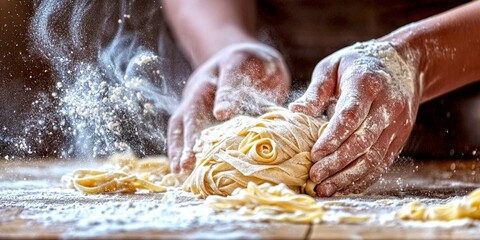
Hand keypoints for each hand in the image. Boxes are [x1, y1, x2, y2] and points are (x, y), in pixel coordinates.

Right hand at [168, 43, 289, 172]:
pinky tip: (178, 169)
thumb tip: (282, 115)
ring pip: (181, 119)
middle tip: (193, 154)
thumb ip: (272, 86)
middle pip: (195, 104)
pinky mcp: (188, 109)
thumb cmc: (258, 66)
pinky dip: (177, 148)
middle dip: (194, 130)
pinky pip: (179, 129)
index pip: (228, 78)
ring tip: (180, 168)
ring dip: (179, 144)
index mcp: (231, 63)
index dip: (225, 96)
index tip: (222, 114)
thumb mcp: (270, 67)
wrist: (235, 56)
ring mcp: (193, 95)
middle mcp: (206, 79)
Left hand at [289, 41, 420, 195]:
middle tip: (314, 177)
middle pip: (363, 142)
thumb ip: (316, 90)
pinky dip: (363, 179)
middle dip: (336, 163)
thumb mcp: (333, 66)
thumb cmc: (358, 64)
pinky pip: (381, 163)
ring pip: (373, 158)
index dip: (332, 138)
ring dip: (348, 177)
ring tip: (324, 189)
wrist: (405, 63)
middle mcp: (387, 106)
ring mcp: (397, 124)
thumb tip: (295, 112)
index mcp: (367, 85)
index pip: (351, 116)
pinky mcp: (400, 138)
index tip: (313, 155)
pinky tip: (343, 187)